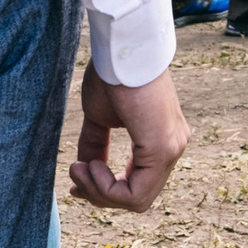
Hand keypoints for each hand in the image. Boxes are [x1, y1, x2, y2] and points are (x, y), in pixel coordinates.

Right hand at [68, 65, 188, 212]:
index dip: (105, 190)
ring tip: (79, 167)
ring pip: (135, 200)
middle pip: (136, 198)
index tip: (76, 176)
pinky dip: (105, 187)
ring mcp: (170, 149)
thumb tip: (85, 169)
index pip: (138, 184)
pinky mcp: (162, 149)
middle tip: (74, 175)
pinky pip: (134, 193)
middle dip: (99, 193)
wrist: (121, 48)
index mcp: (161, 140)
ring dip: (99, 191)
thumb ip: (96, 145)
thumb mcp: (100, 117)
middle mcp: (172, 147)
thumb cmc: (112, 73)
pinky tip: (90, 165)